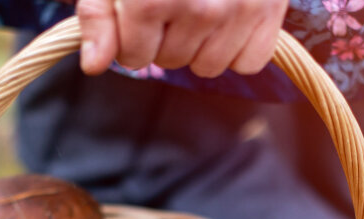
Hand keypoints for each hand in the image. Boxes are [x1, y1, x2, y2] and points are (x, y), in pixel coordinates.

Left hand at [76, 0, 288, 77]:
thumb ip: (99, 14)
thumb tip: (94, 64)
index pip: (134, 57)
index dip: (130, 38)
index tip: (137, 12)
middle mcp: (199, 9)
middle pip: (170, 62)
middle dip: (164, 38)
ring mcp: (238, 12)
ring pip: (208, 67)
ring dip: (200, 45)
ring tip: (200, 6)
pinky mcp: (269, 11)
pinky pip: (249, 62)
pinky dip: (238, 48)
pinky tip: (228, 19)